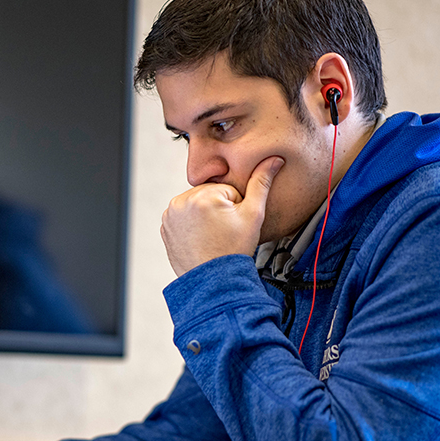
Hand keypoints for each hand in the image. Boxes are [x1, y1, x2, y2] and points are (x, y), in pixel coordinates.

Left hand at [161, 156, 283, 276]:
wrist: (214, 281)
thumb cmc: (234, 250)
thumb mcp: (254, 215)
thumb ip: (262, 183)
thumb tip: (274, 159)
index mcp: (203, 196)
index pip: (227, 190)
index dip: (236, 207)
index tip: (233, 226)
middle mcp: (181, 202)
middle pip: (210, 195)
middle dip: (219, 210)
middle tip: (223, 232)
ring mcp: (170, 215)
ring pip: (197, 205)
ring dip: (205, 216)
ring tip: (212, 236)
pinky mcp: (165, 227)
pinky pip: (184, 217)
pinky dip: (192, 225)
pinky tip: (200, 239)